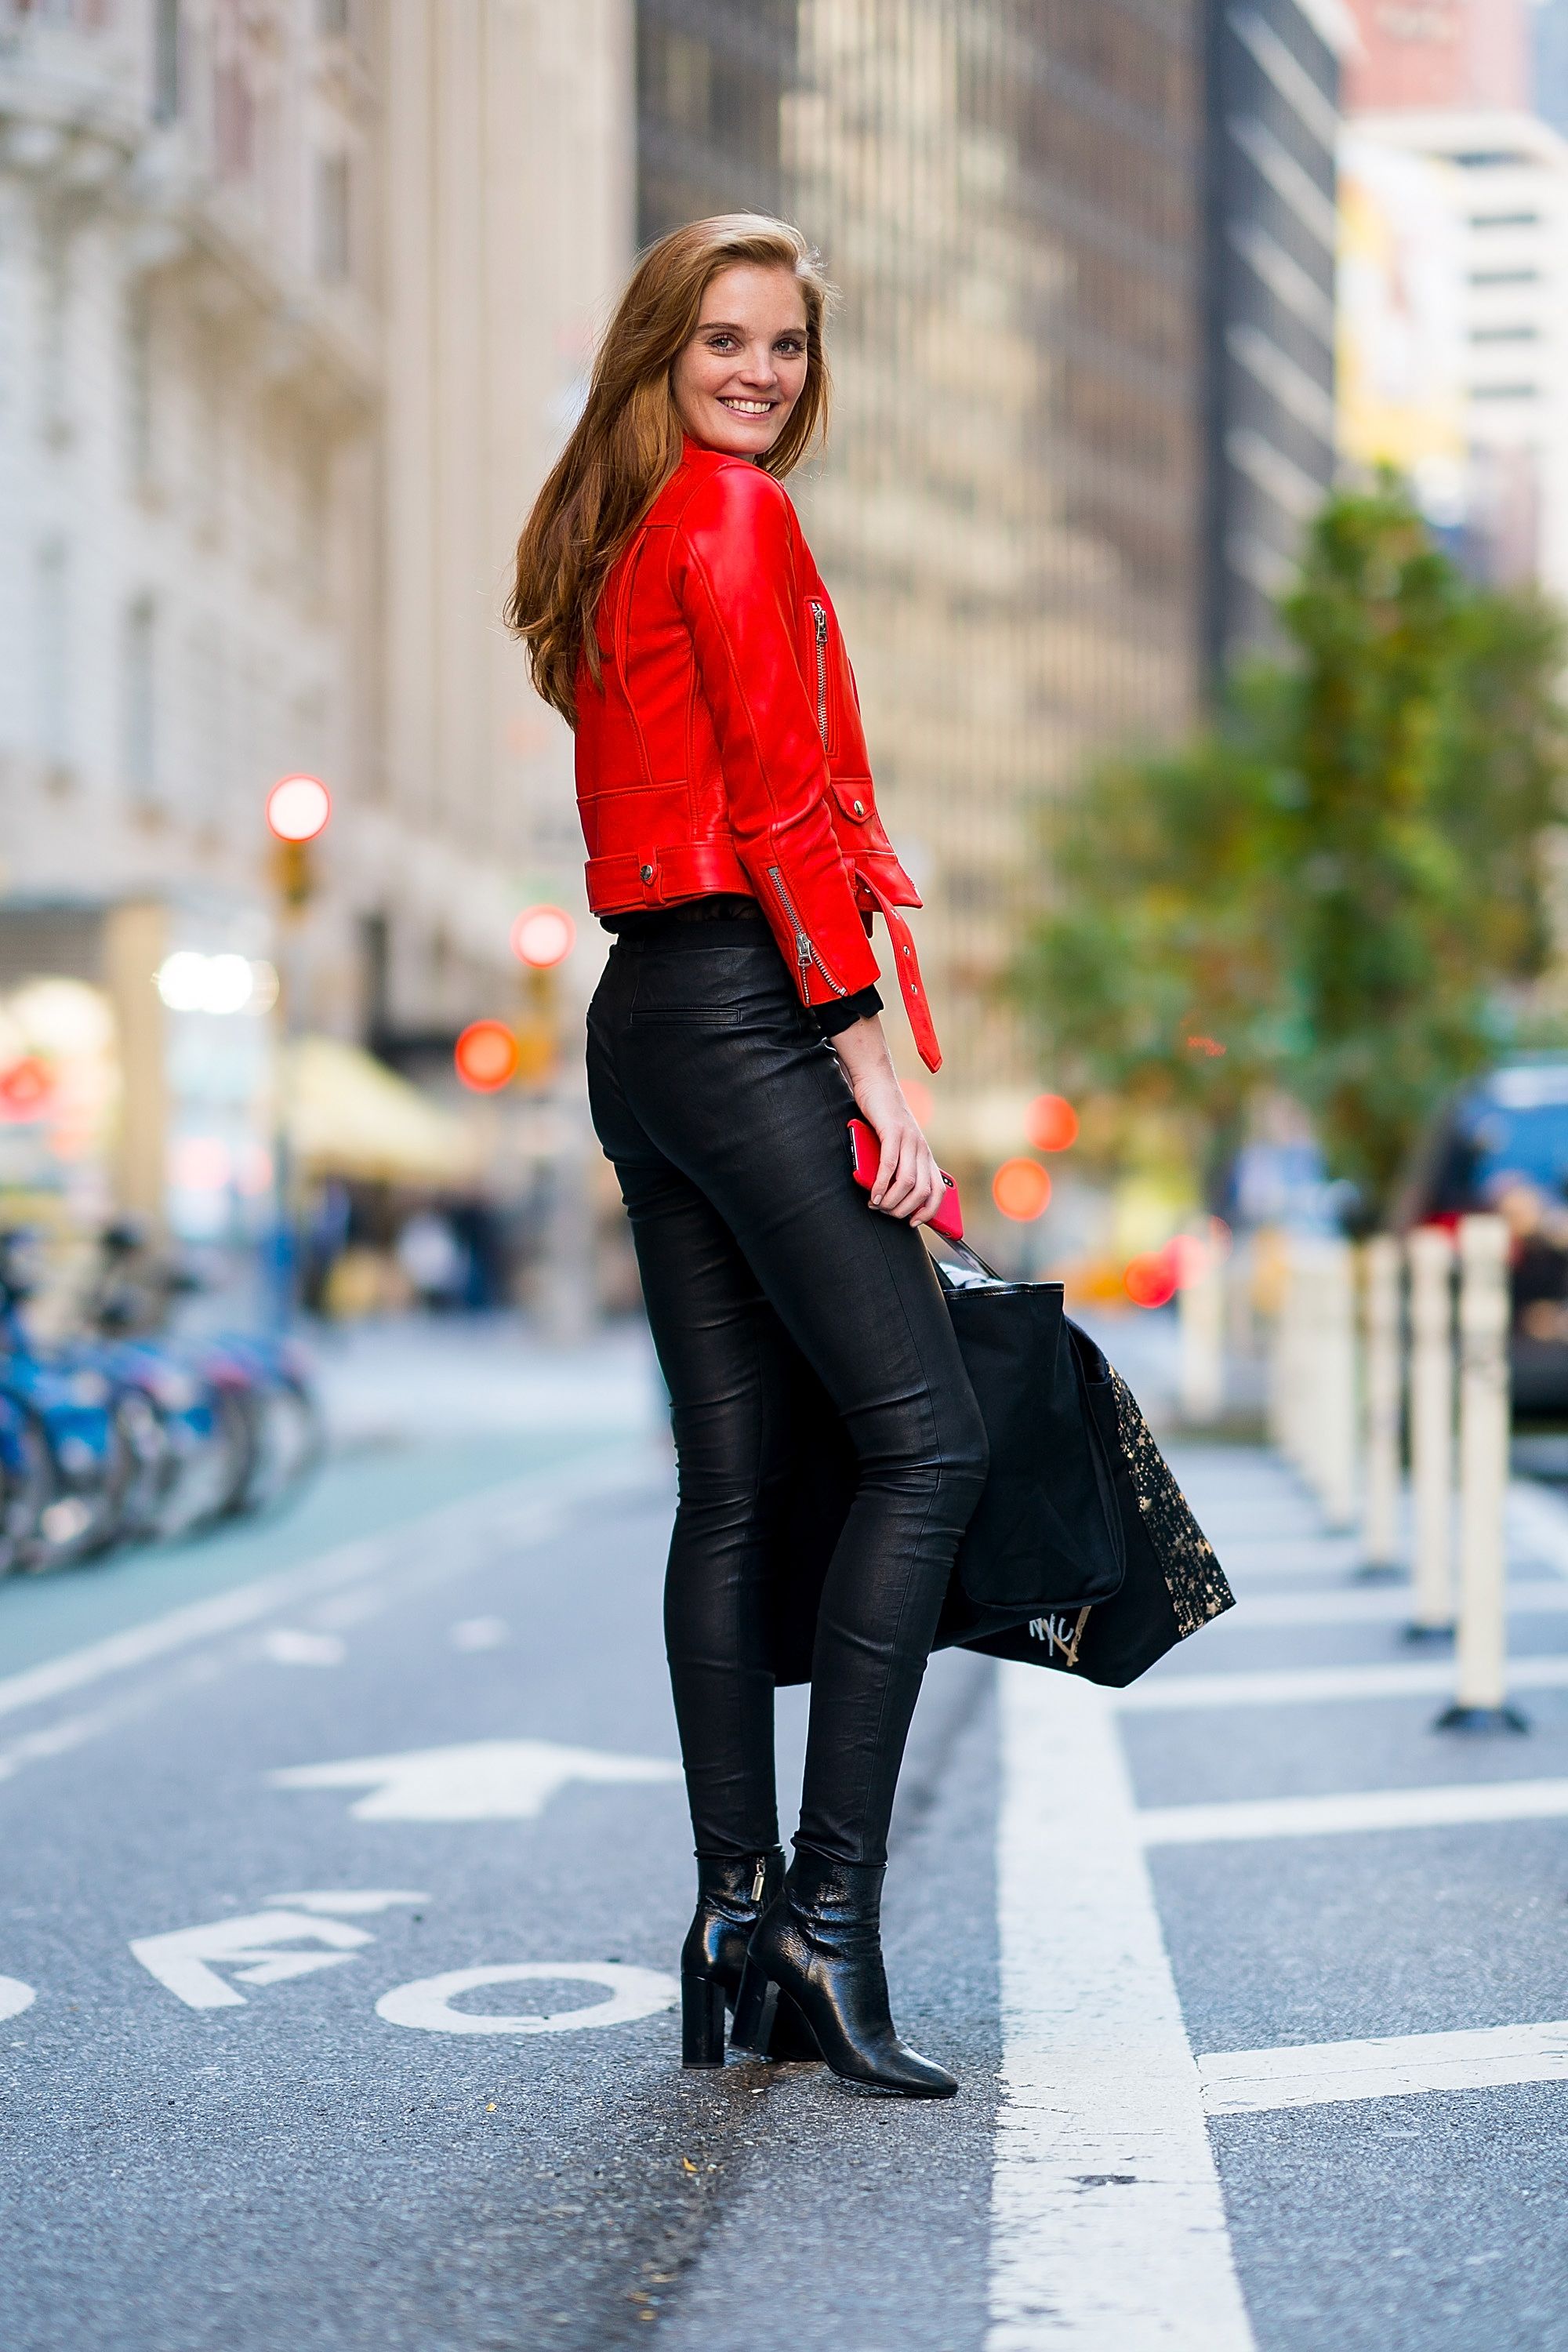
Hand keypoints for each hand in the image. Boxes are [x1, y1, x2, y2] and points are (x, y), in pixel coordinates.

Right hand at [829, 1014, 946, 1226]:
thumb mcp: (894, 1145)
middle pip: (923, 1191)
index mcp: (924, 1154)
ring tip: (877, 1205)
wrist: (877, 1084)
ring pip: (908, 1181)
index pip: (938, 1190)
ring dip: (892, 1200)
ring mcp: (910, 1140)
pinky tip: (874, 1193)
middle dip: (904, 1209)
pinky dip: (883, 1184)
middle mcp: (922, 1149)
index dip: (928, 1211)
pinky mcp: (894, 1132)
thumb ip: (896, 1165)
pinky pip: (891, 1165)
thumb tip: (888, 1193)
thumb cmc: (881, 1117)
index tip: (913, 1223)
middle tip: (887, 1213)